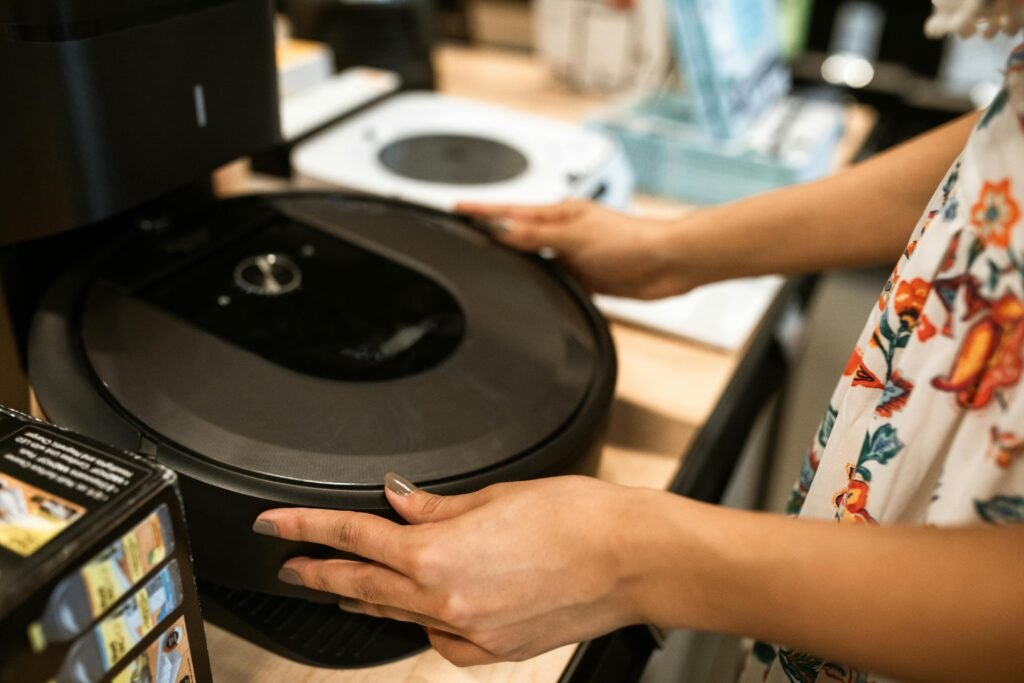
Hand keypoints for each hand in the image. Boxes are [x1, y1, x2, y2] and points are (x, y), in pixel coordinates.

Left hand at [253, 475, 649, 665]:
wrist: (631, 559)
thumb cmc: (577, 518)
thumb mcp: (496, 497)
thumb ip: (436, 509)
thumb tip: (399, 504)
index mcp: (439, 555)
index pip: (354, 536)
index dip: (307, 528)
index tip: (276, 525)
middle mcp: (446, 602)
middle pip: (363, 584)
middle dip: (321, 571)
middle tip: (291, 565)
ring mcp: (469, 634)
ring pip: (399, 615)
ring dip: (367, 598)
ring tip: (343, 585)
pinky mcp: (494, 652)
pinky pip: (439, 640)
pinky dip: (421, 621)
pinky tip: (420, 610)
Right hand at [457, 200, 693, 298]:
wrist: (668, 263)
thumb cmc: (631, 240)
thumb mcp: (573, 236)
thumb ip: (534, 236)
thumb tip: (500, 232)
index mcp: (559, 215)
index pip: (510, 213)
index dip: (482, 213)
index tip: (456, 208)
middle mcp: (564, 234)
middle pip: (518, 235)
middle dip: (491, 234)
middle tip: (464, 232)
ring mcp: (574, 257)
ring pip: (535, 261)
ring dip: (515, 262)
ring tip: (487, 262)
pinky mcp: (586, 280)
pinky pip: (555, 283)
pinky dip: (540, 286)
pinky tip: (530, 292)